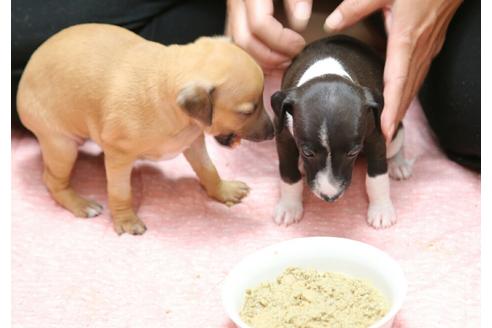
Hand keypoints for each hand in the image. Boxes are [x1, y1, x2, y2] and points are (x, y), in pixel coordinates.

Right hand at [226, 0, 312, 72]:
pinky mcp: (234, 19)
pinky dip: (255, 56)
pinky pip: (239, 45)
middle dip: (270, 56)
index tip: (299, 44)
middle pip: (244, 41)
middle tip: (291, 58)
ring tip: (283, 62)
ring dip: (261, 60)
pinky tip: (271, 61)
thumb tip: (300, 23)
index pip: (259, 25)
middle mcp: (236, 3)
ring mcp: (232, 12)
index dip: (281, 40)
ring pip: (238, 47)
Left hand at [324, 0, 462, 141]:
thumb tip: (331, 23)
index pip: (397, 80)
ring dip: (403, 108)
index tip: (384, 130)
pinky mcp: (432, 46)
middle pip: (407, 91)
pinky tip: (401, 101)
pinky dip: (409, 93)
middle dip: (395, 118)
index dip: (391, 107)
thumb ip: (355, 7)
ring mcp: (429, 49)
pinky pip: (419, 76)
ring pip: (415, 86)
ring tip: (389, 129)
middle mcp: (419, 49)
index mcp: (405, 38)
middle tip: (383, 141)